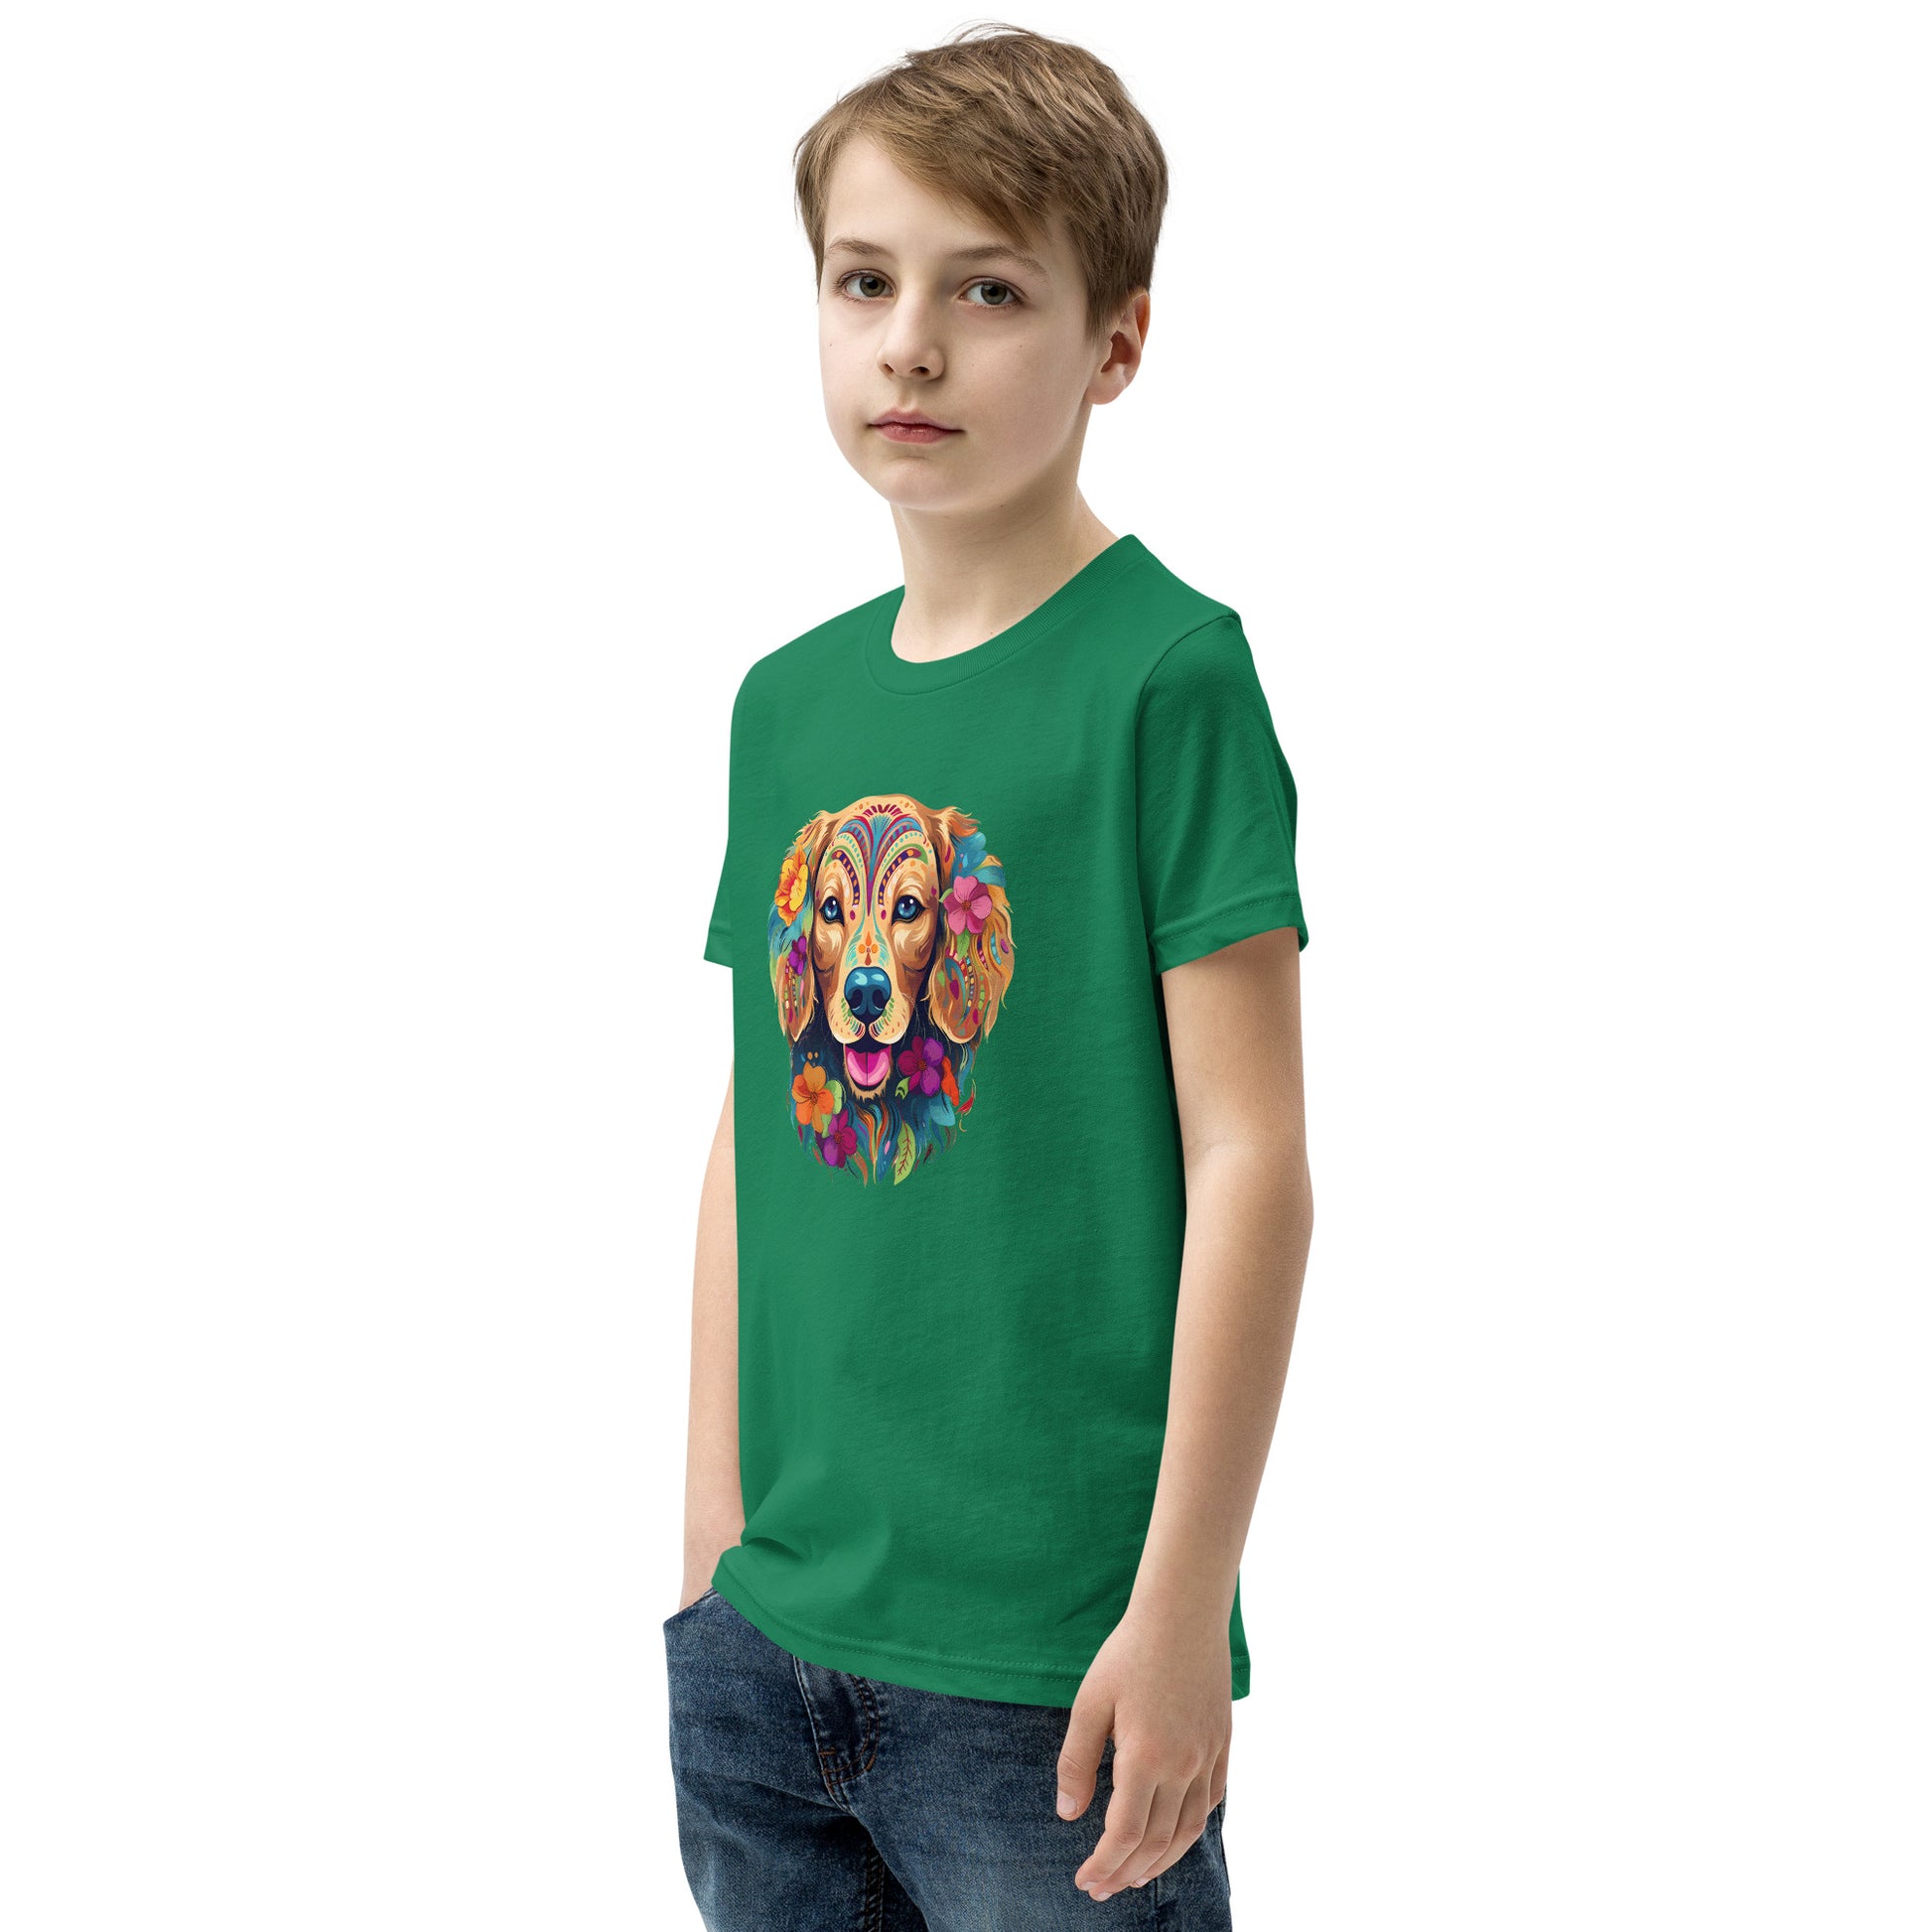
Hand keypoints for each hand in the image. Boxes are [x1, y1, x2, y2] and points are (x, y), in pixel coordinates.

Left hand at [1056, 1601, 1231, 1898]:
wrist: (1183, 1614)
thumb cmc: (1129, 1652)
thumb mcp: (1090, 1703)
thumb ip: (1077, 1761)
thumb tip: (1068, 1813)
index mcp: (1144, 1758)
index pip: (1124, 1835)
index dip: (1104, 1864)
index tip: (1085, 1880)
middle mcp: (1183, 1767)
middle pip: (1157, 1842)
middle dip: (1126, 1872)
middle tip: (1102, 1888)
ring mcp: (1208, 1757)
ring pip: (1188, 1829)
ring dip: (1162, 1861)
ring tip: (1137, 1875)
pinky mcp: (1222, 1743)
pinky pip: (1212, 1800)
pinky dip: (1192, 1827)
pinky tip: (1176, 1834)